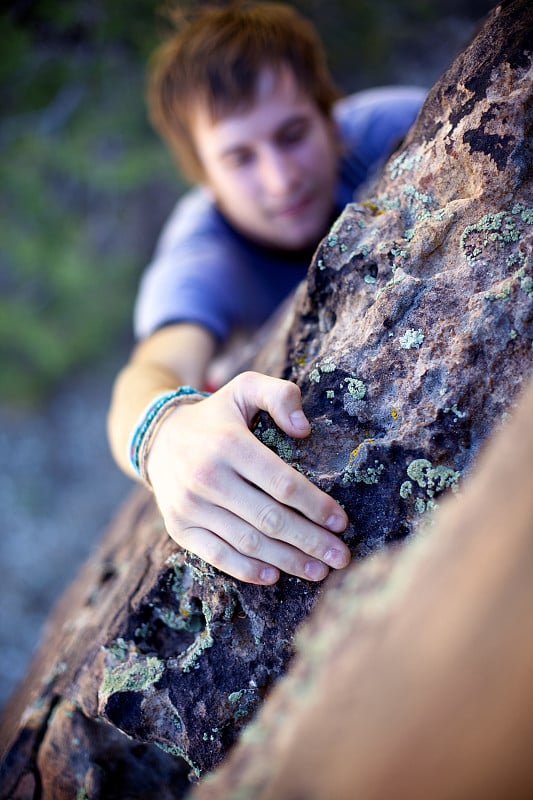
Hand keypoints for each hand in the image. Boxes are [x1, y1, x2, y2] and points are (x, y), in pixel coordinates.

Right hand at [146, 371, 349, 583]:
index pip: (283, 483)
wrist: (158, 438)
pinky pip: (217, 556)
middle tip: (341, 557)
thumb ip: (279, 394)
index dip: (316, 506)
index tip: (342, 522)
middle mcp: (207, 477)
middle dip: (311, 541)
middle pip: (270, 518)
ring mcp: (190, 506)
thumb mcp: (245, 388)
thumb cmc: (216, 417)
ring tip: (319, 570)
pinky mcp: (179, 527)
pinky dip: (247, 570)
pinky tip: (275, 575)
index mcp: (229, 444)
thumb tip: (304, 428)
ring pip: (248, 542)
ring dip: (288, 561)